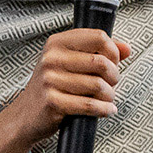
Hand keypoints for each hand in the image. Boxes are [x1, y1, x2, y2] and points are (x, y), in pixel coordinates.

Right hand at [0, 29, 132, 152]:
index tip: (114, 63)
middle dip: (114, 76)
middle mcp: (51, 58)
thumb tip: (127, 48)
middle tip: (111, 85)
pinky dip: (104, 109)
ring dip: (110, 96)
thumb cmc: (53, 87)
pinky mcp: (52, 101)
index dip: (113, 51)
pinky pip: (89, 104)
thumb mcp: (70, 64)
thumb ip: (99, 53)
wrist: (25, 116)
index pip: (98, 37)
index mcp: (57, 43)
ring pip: (98, 85)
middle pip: (101, 62)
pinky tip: (107, 110)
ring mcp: (49, 80)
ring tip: (107, 99)